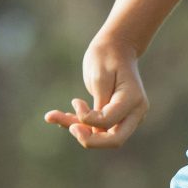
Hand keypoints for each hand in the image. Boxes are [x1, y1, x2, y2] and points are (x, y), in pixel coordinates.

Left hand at [47, 34, 148, 150]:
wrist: (117, 46)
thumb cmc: (107, 56)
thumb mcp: (99, 76)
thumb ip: (99, 103)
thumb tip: (94, 129)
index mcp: (133, 100)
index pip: (108, 122)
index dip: (87, 118)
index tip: (75, 101)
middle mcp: (135, 112)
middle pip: (114, 141)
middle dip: (89, 140)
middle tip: (70, 128)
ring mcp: (128, 116)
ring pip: (103, 136)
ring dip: (77, 129)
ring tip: (52, 116)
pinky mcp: (117, 116)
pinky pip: (98, 127)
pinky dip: (79, 123)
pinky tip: (58, 116)